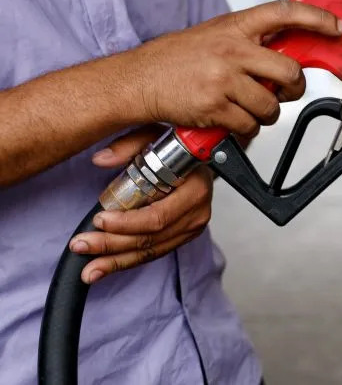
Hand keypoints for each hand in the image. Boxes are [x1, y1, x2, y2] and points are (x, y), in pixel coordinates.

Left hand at [70, 127, 214, 283]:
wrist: (197, 159)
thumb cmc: (177, 148)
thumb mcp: (153, 136)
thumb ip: (128, 145)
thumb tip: (101, 159)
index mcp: (195, 188)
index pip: (158, 215)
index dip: (127, 223)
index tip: (100, 219)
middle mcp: (197, 212)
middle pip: (151, 238)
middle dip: (112, 244)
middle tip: (82, 244)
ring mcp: (192, 228)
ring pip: (150, 251)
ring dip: (116, 260)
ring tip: (88, 266)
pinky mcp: (182, 237)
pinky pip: (153, 254)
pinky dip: (126, 262)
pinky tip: (102, 268)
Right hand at [123, 0, 341, 135]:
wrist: (136, 80)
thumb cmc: (175, 59)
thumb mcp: (214, 36)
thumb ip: (247, 41)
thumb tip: (283, 55)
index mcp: (234, 26)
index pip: (284, 13)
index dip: (316, 18)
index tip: (337, 27)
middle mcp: (232, 50)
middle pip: (289, 72)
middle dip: (294, 89)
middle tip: (284, 92)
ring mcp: (223, 78)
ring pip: (271, 106)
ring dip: (265, 115)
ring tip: (247, 108)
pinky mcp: (214, 106)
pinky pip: (249, 125)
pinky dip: (245, 129)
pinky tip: (231, 121)